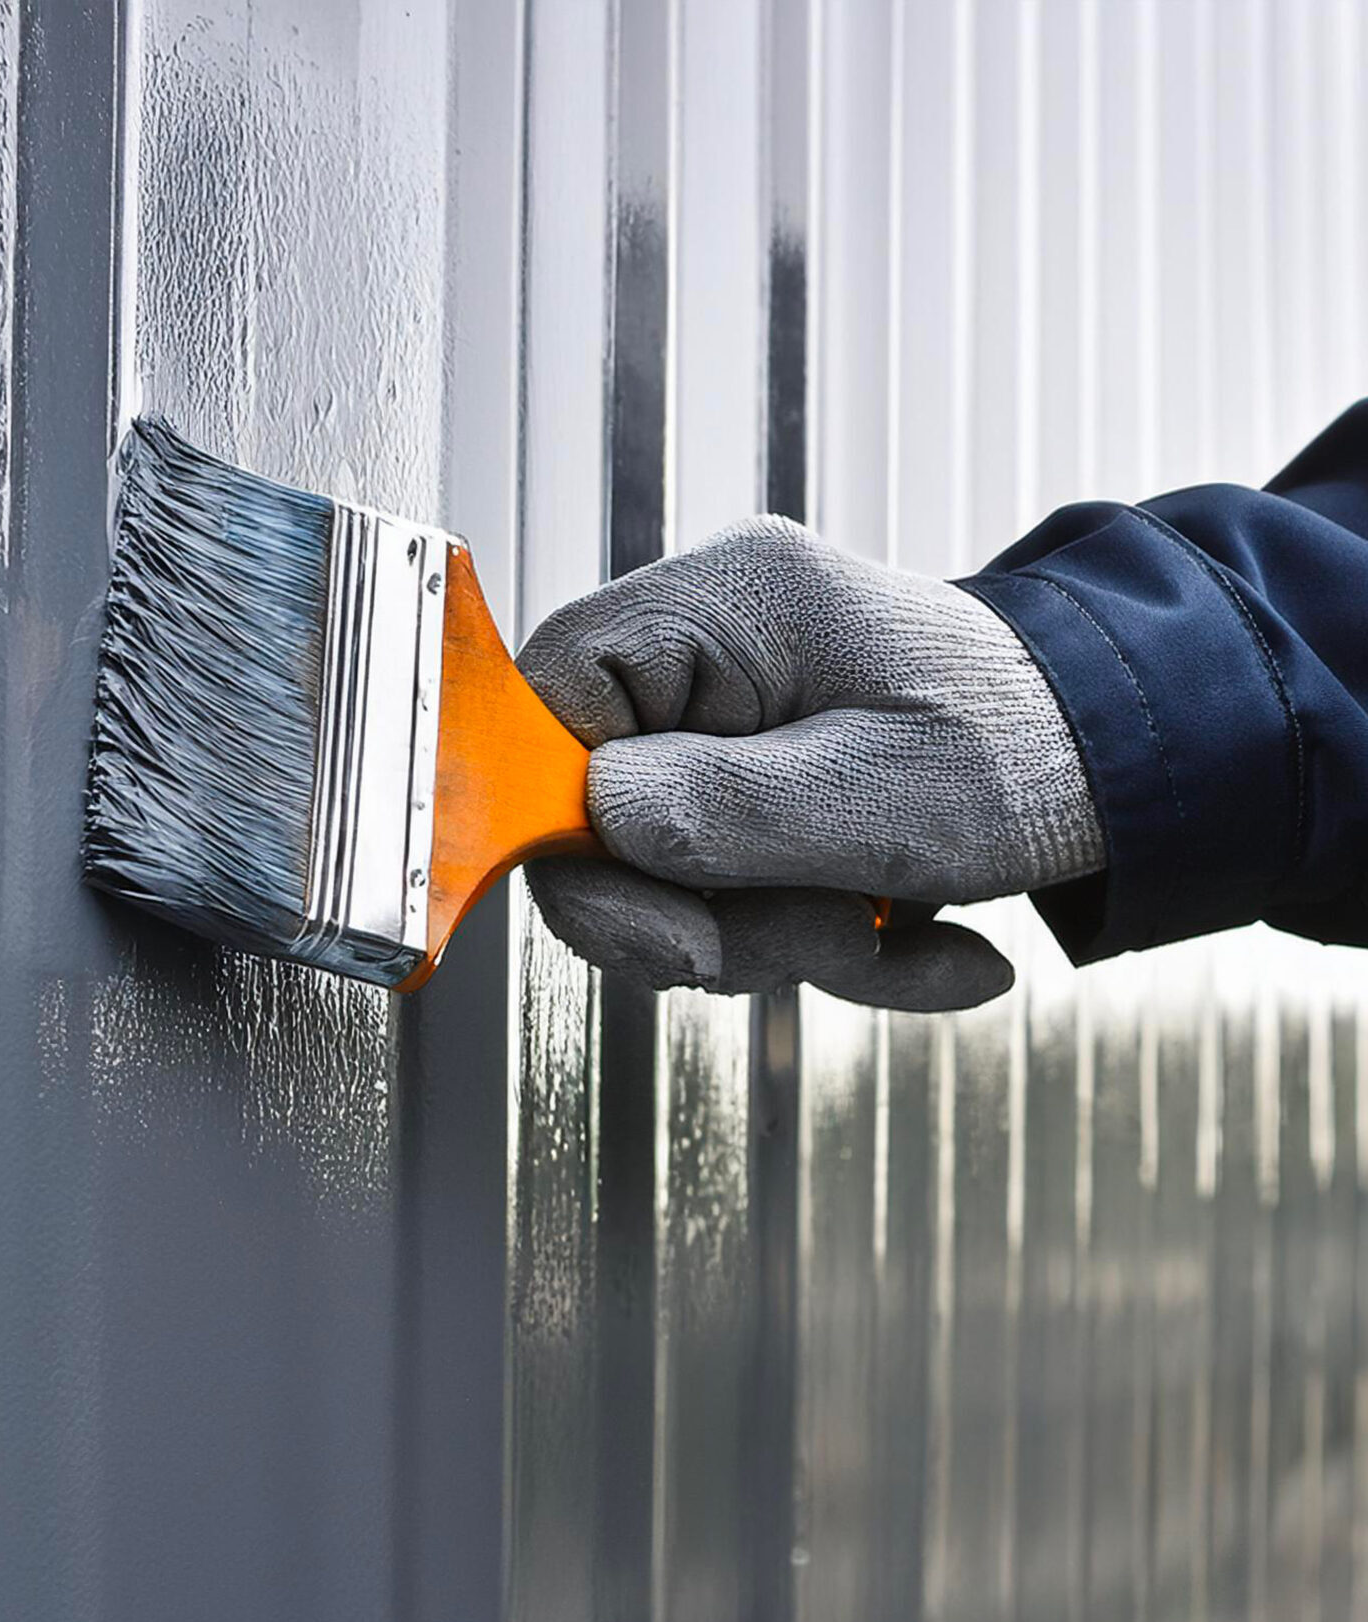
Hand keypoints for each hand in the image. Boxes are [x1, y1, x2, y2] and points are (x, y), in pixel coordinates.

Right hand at [516, 515, 1103, 1010]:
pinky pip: (718, 881)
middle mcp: (705, 645)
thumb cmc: (1039, 753)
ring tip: (882, 935)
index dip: (556, 814)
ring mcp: (724, 714)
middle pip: (589, 802)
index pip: (547, 694)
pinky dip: (803, 937)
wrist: (1144, 763)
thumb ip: (720, 812)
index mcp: (723, 603)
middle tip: (800, 947)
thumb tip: (590, 822)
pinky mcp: (752, 776)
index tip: (650, 911)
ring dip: (763, 939)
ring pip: (653, 863)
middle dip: (690, 911)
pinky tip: (911, 946)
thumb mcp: (884, 800)